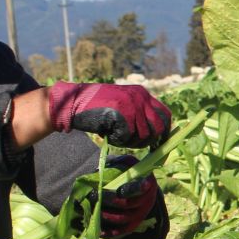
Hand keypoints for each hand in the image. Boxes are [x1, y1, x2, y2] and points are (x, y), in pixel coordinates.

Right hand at [48, 82, 172, 148]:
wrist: (73, 102)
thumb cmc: (96, 107)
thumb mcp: (123, 105)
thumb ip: (139, 114)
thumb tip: (156, 136)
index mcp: (142, 93)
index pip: (165, 115)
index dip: (164, 132)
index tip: (159, 144)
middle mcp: (140, 97)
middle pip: (158, 128)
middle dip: (148, 141)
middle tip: (133, 144)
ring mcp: (132, 105)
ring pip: (143, 135)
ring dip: (129, 142)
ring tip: (115, 135)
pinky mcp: (122, 115)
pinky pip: (127, 138)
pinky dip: (118, 141)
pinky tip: (107, 134)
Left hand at [98, 155, 161, 238]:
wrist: (138, 186)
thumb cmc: (128, 172)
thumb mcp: (125, 164)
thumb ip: (116, 164)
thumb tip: (100, 170)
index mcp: (147, 183)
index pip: (139, 188)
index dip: (132, 189)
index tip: (119, 191)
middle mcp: (147, 201)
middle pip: (127, 205)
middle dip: (108, 200)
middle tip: (92, 196)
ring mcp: (140, 215)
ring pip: (123, 219)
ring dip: (106, 216)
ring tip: (92, 210)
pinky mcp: (133, 225)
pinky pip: (122, 231)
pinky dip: (110, 233)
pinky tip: (99, 231)